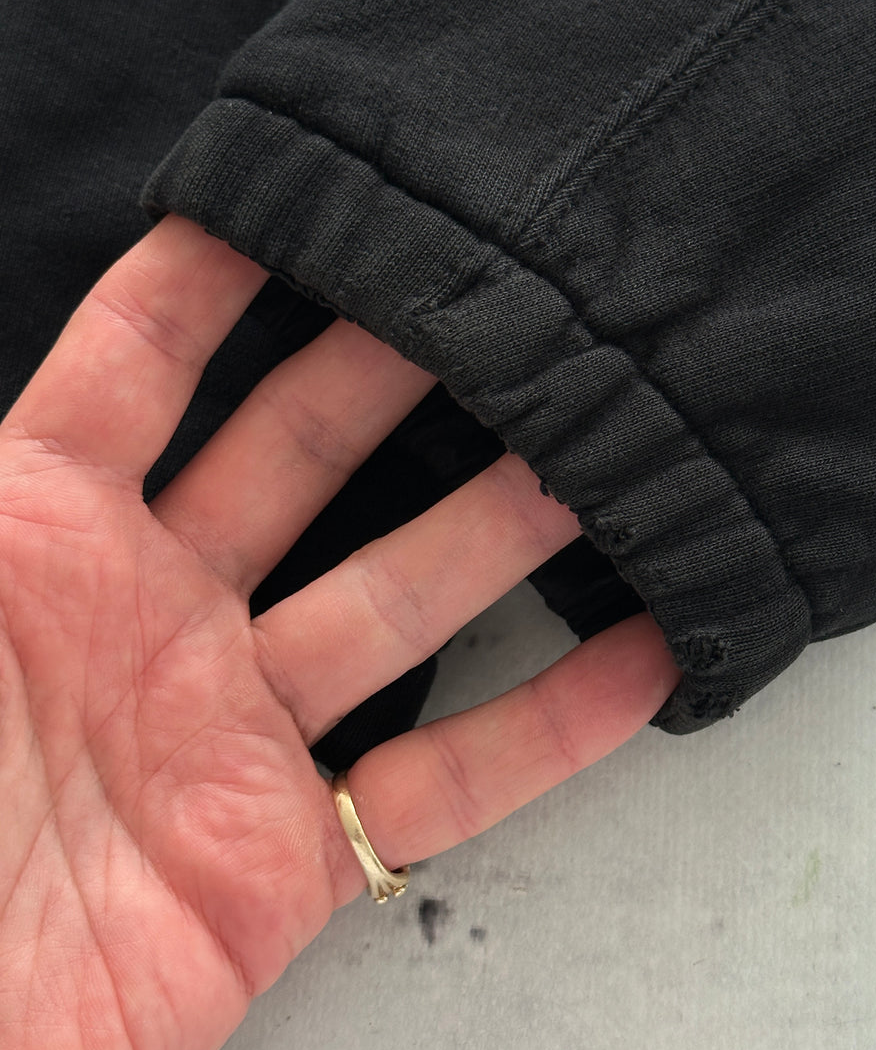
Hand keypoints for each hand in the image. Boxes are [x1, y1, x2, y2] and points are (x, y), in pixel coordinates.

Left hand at [0, 216, 678, 1049]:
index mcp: (36, 535)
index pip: (134, 366)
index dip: (209, 274)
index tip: (309, 194)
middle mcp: (151, 608)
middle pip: (298, 452)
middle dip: (396, 367)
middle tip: (496, 293)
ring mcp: (231, 726)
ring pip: (396, 595)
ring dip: (502, 523)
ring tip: (598, 445)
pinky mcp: (287, 855)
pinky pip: (441, 781)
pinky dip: (550, 726)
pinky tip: (640, 656)